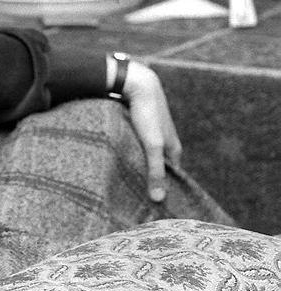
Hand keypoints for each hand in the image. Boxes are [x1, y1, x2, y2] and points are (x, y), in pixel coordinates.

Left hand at [120, 61, 182, 201]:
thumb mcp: (152, 145)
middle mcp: (164, 142)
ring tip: (123, 182)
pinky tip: (117, 159)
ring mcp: (151, 133)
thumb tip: (158, 199)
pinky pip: (135, 144)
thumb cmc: (147, 114)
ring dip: (137, 165)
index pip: (171, 177)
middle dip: (149, 179)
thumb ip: (155, 171)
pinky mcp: (138, 125)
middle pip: (157, 166)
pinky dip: (129, 152)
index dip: (162, 189)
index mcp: (173, 149)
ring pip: (145, 154)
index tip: (152, 207)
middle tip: (135, 198)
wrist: (137, 84)